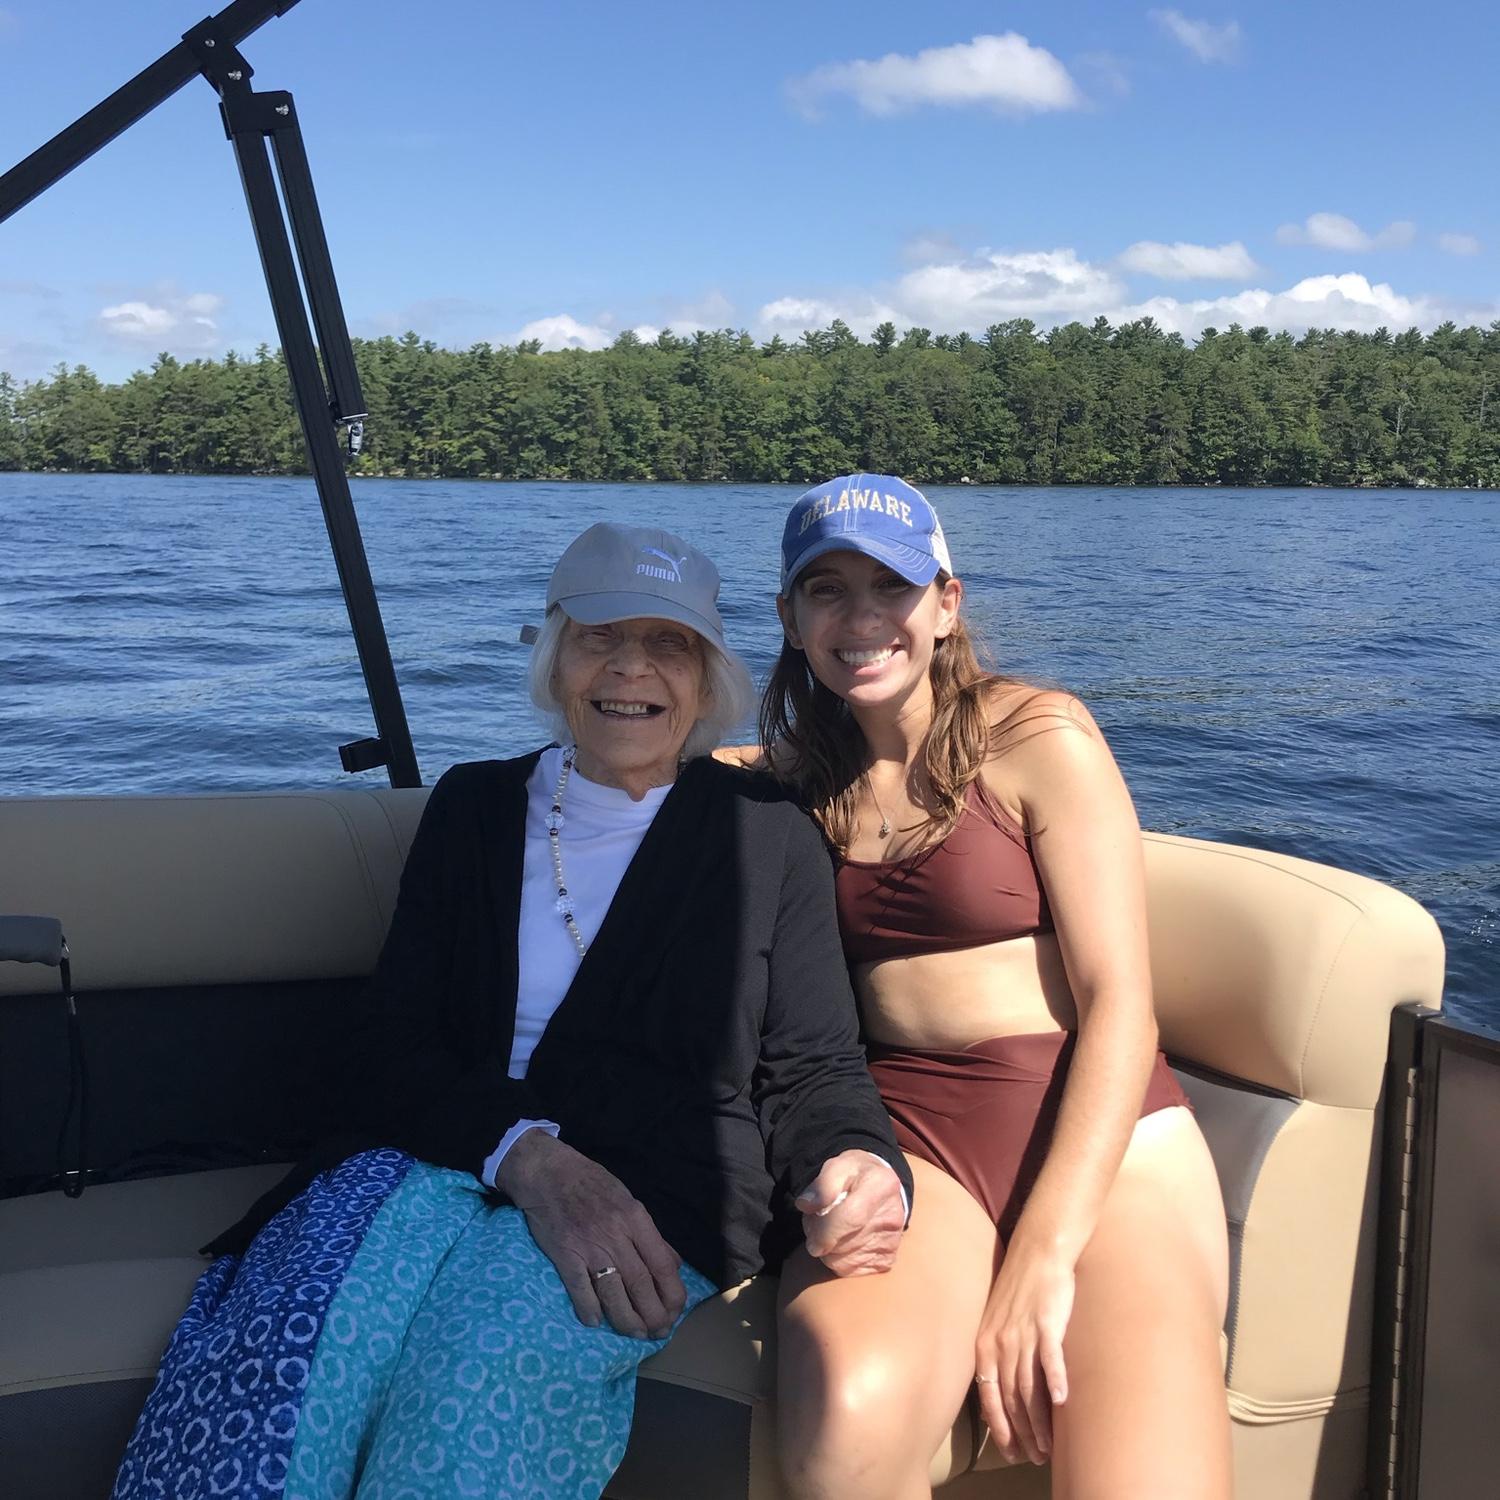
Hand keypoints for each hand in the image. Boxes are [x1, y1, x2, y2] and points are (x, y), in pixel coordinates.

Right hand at [495, 1131, 685, 1338]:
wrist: (548, 1172)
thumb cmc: (592, 1185)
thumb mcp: (629, 1200)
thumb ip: (650, 1234)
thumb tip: (673, 1264)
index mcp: (635, 1219)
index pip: (661, 1264)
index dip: (672, 1293)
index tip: (676, 1312)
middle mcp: (615, 1235)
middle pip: (640, 1283)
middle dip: (653, 1314)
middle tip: (659, 1332)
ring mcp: (588, 1246)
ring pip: (612, 1292)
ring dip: (626, 1319)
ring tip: (636, 1335)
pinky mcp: (563, 1254)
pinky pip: (578, 1287)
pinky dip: (588, 1308)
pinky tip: (596, 1323)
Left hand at [794, 1149, 905, 1276]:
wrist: (883, 1189)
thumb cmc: (856, 1176)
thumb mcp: (839, 1166)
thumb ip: (822, 1184)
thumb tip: (805, 1205)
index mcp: (880, 1185)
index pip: (850, 1217)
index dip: (825, 1231)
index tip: (811, 1240)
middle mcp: (892, 1215)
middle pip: (844, 1244)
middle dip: (821, 1239)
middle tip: (818, 1223)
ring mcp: (891, 1241)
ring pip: (844, 1261)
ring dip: (827, 1251)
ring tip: (830, 1231)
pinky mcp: (887, 1260)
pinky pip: (852, 1270)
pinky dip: (839, 1260)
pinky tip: (841, 1243)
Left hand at [973, 1244, 1073, 1465]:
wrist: (1038, 1251)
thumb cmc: (1020, 1289)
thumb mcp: (998, 1322)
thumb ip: (998, 1354)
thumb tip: (1000, 1390)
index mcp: (985, 1343)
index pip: (989, 1396)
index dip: (1001, 1428)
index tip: (1012, 1453)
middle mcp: (1000, 1341)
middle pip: (1011, 1398)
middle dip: (1022, 1433)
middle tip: (1036, 1457)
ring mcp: (1024, 1332)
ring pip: (1030, 1386)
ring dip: (1039, 1421)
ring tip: (1049, 1446)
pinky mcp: (1047, 1322)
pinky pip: (1050, 1357)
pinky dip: (1055, 1380)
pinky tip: (1062, 1401)